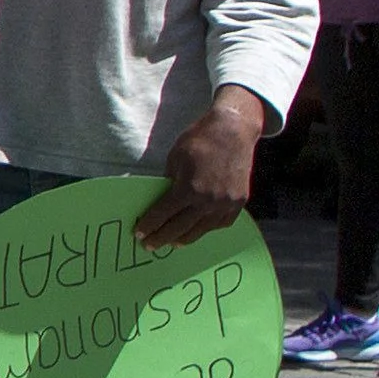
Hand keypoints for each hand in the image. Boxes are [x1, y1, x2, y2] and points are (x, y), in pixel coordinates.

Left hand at [132, 93, 268, 249]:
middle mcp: (209, 201)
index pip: (164, 214)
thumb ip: (168, 183)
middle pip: (181, 227)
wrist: (233, 131)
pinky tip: (197, 230)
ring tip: (172, 243)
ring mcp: (227, 204)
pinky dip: (207, 228)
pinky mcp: (239, 202)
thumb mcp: (174, 160)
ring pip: (202, 229)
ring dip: (184, 238)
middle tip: (149, 246)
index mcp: (189, 189)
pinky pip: (220, 223)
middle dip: (162, 237)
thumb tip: (161, 201)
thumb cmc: (198, 141)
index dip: (150, 225)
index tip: (139, 234)